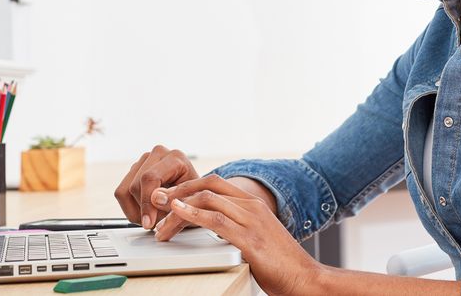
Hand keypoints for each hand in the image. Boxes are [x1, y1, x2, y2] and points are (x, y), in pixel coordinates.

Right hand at [113, 145, 198, 229]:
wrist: (195, 193)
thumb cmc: (195, 197)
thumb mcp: (192, 202)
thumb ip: (175, 200)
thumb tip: (155, 200)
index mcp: (175, 157)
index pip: (150, 178)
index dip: (147, 202)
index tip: (148, 223)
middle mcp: (158, 154)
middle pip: (136, 185)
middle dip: (143, 210)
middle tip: (156, 224)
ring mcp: (144, 161)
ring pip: (125, 190)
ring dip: (135, 211)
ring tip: (151, 219)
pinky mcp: (134, 170)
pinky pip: (121, 193)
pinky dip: (129, 208)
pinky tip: (144, 214)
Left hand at [156, 174, 323, 295]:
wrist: (303, 278)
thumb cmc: (280, 262)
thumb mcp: (257, 236)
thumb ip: (237, 227)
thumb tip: (211, 226)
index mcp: (253, 204)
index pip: (215, 183)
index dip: (188, 186)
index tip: (169, 196)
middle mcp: (252, 206)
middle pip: (208, 185)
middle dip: (178, 190)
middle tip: (157, 200)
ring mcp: (252, 220)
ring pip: (207, 200)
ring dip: (178, 207)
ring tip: (160, 218)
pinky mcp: (249, 239)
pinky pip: (216, 220)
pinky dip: (193, 214)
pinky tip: (179, 214)